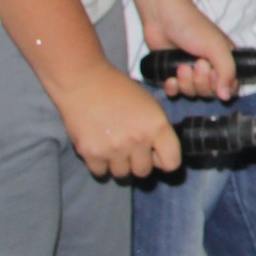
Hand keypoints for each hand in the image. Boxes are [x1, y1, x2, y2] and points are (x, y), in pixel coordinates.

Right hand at [50, 59, 182, 178]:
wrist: (84, 81)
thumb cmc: (119, 90)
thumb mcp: (150, 105)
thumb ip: (157, 131)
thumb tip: (158, 156)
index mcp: (157, 126)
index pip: (172, 163)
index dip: (165, 160)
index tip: (156, 156)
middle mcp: (138, 140)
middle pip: (143, 171)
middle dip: (138, 162)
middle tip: (129, 147)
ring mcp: (114, 149)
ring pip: (121, 174)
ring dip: (118, 163)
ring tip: (112, 144)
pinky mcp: (91, 153)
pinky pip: (100, 172)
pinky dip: (99, 164)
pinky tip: (99, 147)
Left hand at [138, 4, 236, 100]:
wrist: (162, 18)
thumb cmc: (192, 26)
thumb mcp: (217, 47)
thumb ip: (227, 71)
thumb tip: (226, 96)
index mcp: (224, 59)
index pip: (231, 85)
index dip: (222, 86)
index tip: (214, 75)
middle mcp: (209, 68)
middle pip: (209, 92)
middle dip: (201, 82)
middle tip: (196, 64)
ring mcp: (190, 72)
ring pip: (192, 93)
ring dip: (186, 83)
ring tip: (181, 67)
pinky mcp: (172, 73)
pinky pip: (175, 93)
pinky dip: (173, 89)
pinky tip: (170, 79)